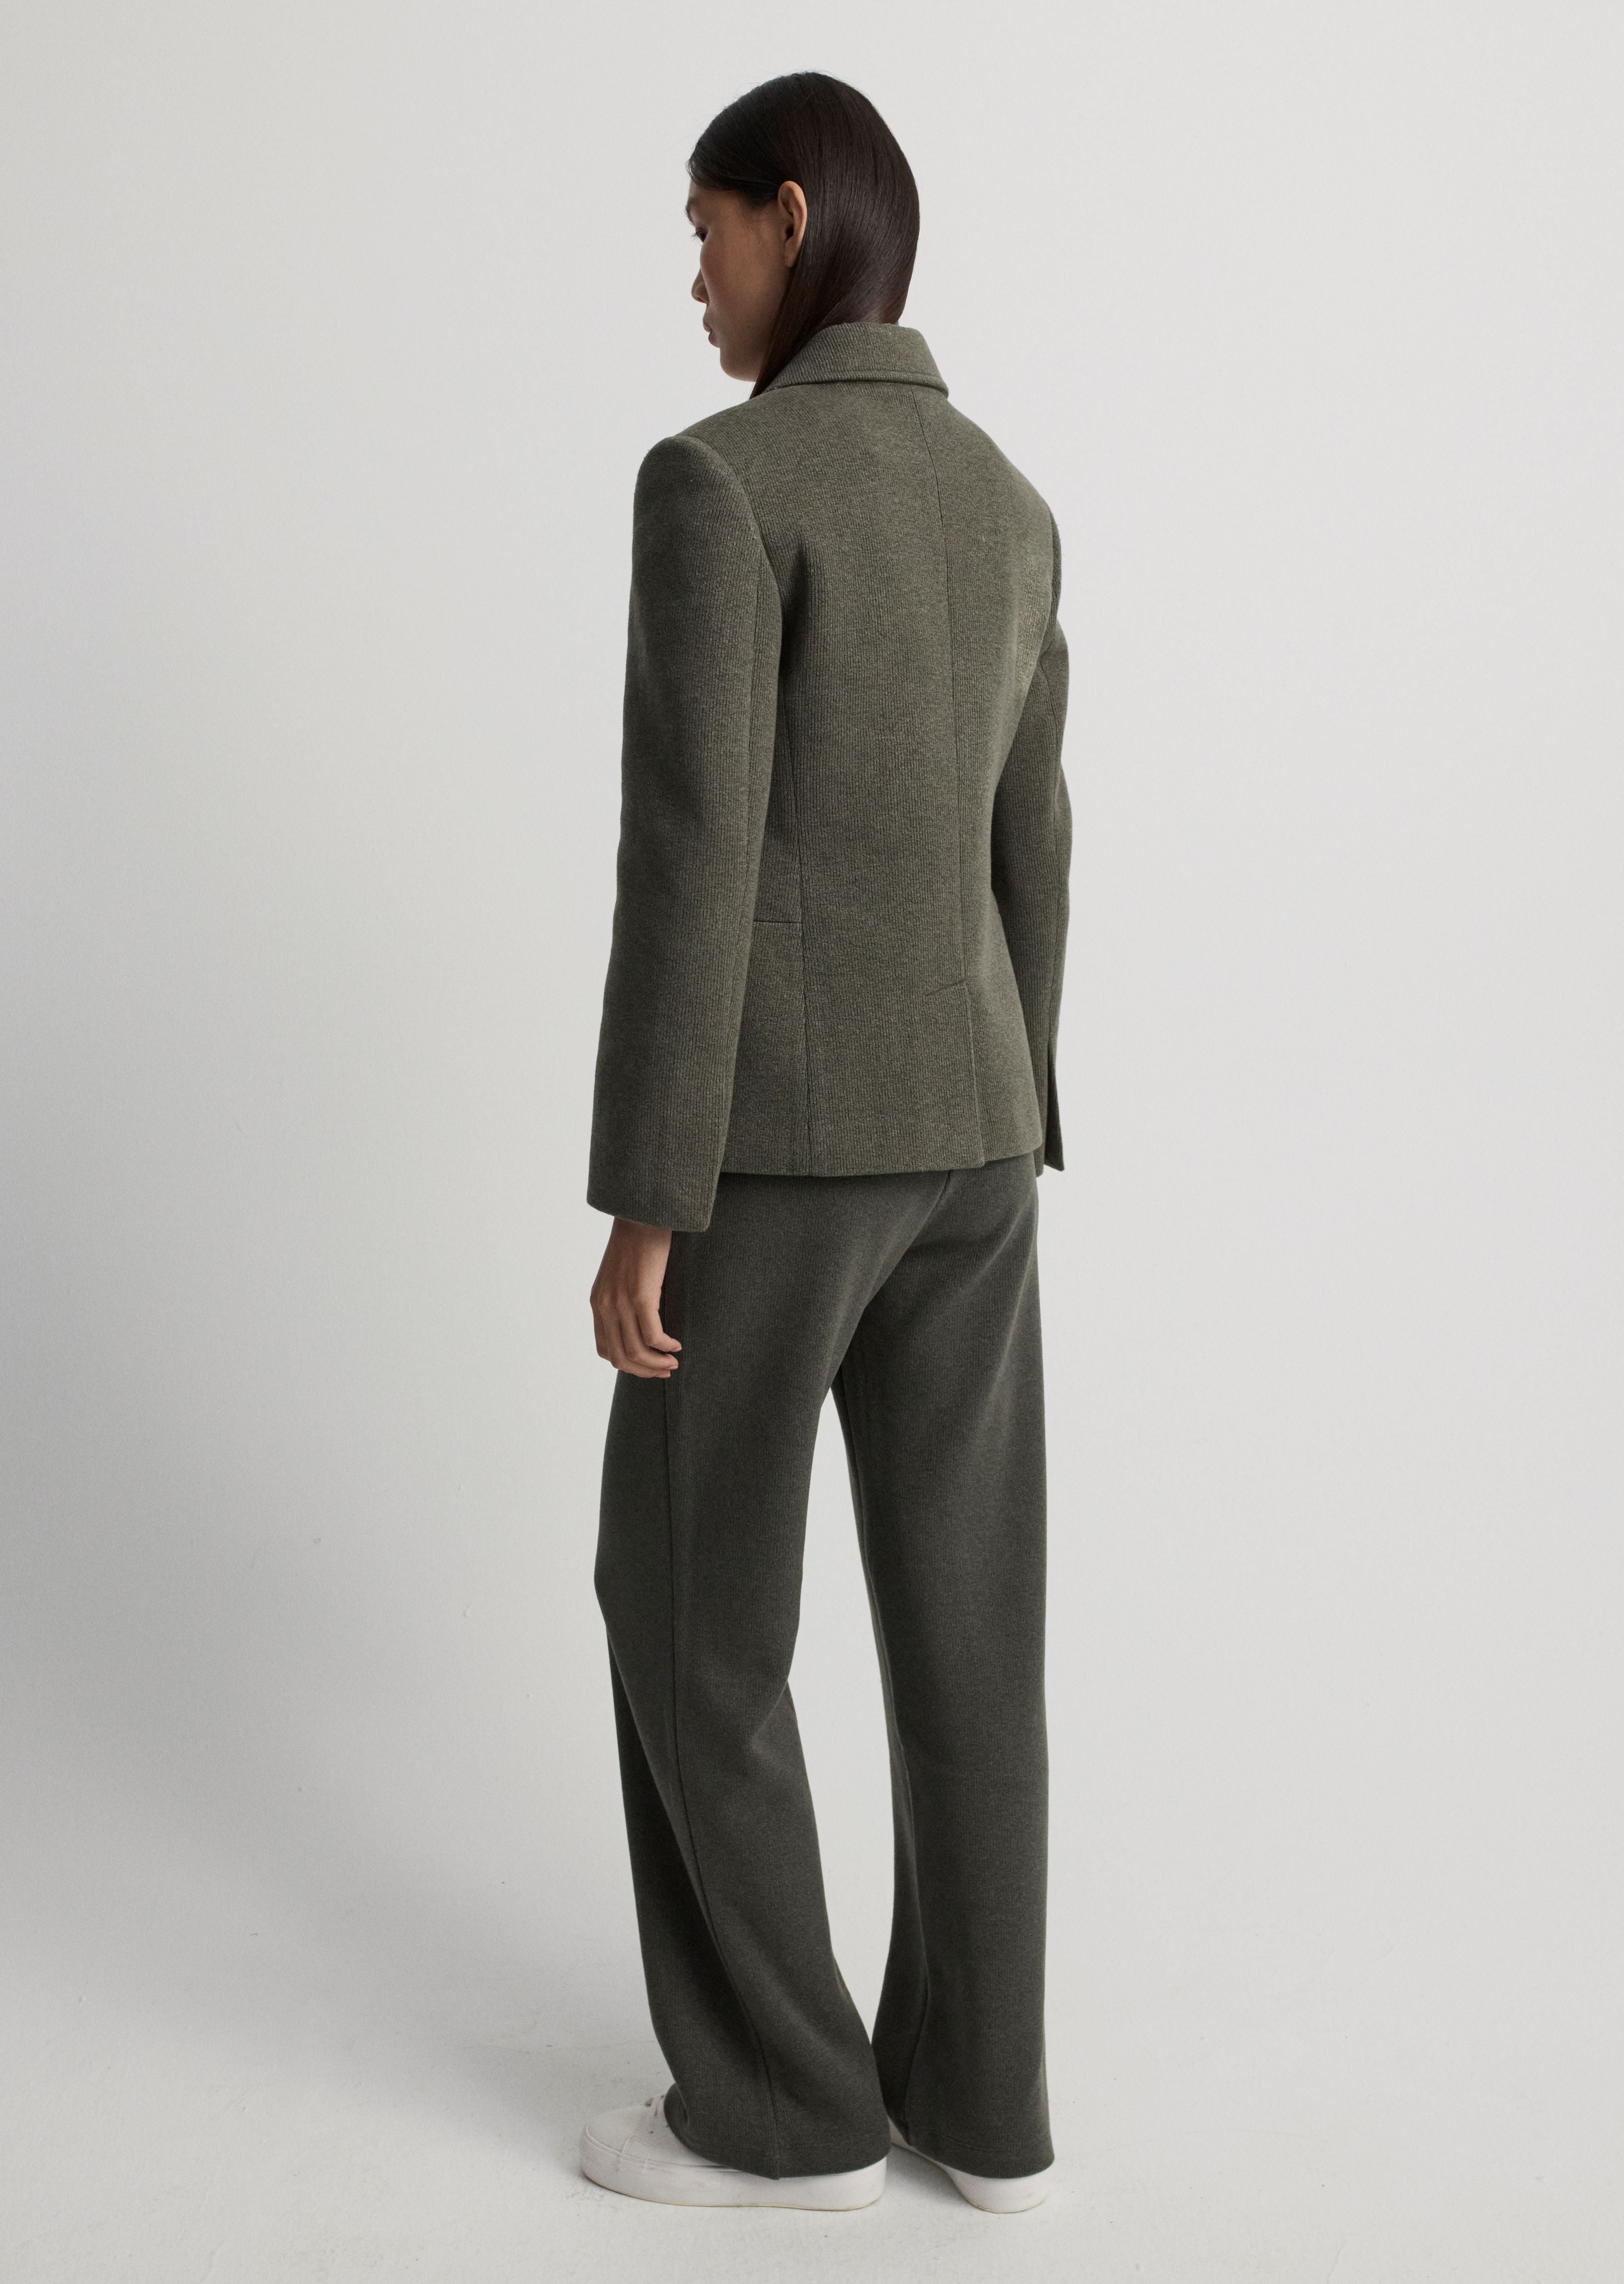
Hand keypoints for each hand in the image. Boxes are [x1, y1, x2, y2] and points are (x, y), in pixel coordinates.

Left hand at [590, 1217, 681, 1377]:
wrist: (641, 1215)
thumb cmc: (637, 1242)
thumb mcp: (620, 1276)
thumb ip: (622, 1299)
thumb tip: (640, 1321)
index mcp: (598, 1303)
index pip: (605, 1350)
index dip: (628, 1364)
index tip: (649, 1365)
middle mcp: (604, 1307)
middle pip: (620, 1357)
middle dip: (644, 1370)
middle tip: (665, 1370)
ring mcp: (621, 1303)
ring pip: (636, 1351)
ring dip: (657, 1363)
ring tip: (673, 1362)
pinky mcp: (641, 1296)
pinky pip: (653, 1335)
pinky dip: (666, 1346)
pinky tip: (677, 1345)